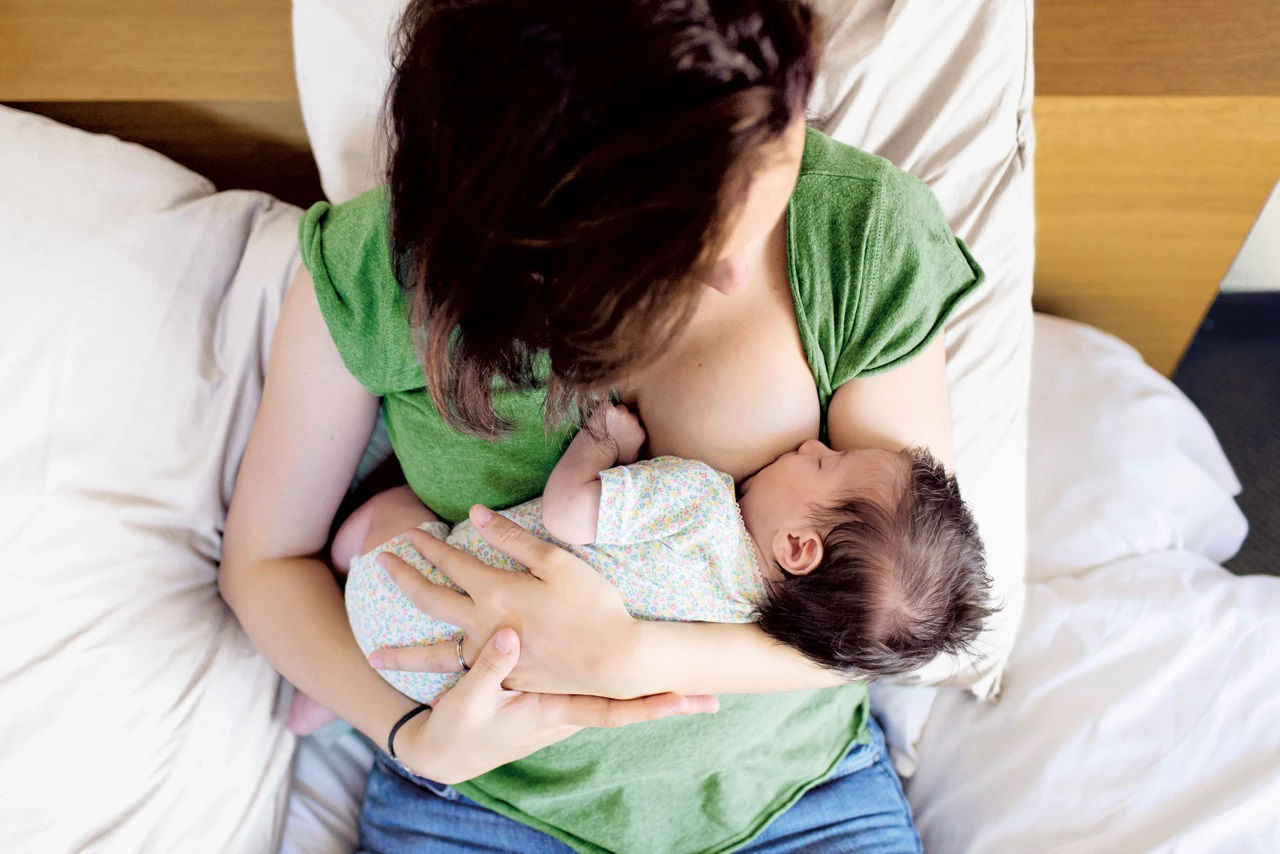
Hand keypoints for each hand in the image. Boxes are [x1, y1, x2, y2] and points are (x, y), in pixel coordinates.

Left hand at [371, 506, 679, 698]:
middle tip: (381, 566)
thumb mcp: (557, 562)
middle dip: (404, 579)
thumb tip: (476, 514)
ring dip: (403, 655)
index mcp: (496, 591)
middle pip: (430, 601)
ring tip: (374, 657)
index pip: (451, 562)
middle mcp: (484, 625)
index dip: (429, 545)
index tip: (410, 533)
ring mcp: (492, 657)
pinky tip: (428, 692)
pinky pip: (462, 682)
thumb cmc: (593, 606)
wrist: (615, 662)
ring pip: (435, 655)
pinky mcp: (507, 680)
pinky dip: (439, 687)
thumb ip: (514, 538)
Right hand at [395, 627, 718, 784]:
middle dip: (669, 699)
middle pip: (628, 706)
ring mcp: (566, 707)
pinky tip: (647, 672)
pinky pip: (600, 693)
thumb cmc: (460, 730)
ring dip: (654, 691)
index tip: (685, 700)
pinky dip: (628, 686)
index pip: (610, 712)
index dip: (648, 706)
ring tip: (696, 682)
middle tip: (714, 697)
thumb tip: (512, 635)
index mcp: (554, 713)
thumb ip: (489, 666)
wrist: (448, 752)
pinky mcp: (559, 698)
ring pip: (618, 699)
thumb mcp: (468, 699)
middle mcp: (569, 712)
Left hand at [591, 403, 644, 463]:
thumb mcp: (632, 457)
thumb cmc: (613, 456)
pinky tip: (600, 417)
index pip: (638, 425)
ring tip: (607, 421)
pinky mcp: (609, 408)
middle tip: (615, 425)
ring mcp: (621, 413)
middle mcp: (633, 420)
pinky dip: (604, 410)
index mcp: (640, 433)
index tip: (624, 430)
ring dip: (615, 413)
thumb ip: (638, 447)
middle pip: (631, 414)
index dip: (630, 426)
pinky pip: (607, 406)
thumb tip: (639, 444)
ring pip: (620, 408)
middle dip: (625, 419)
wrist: (597, 450)